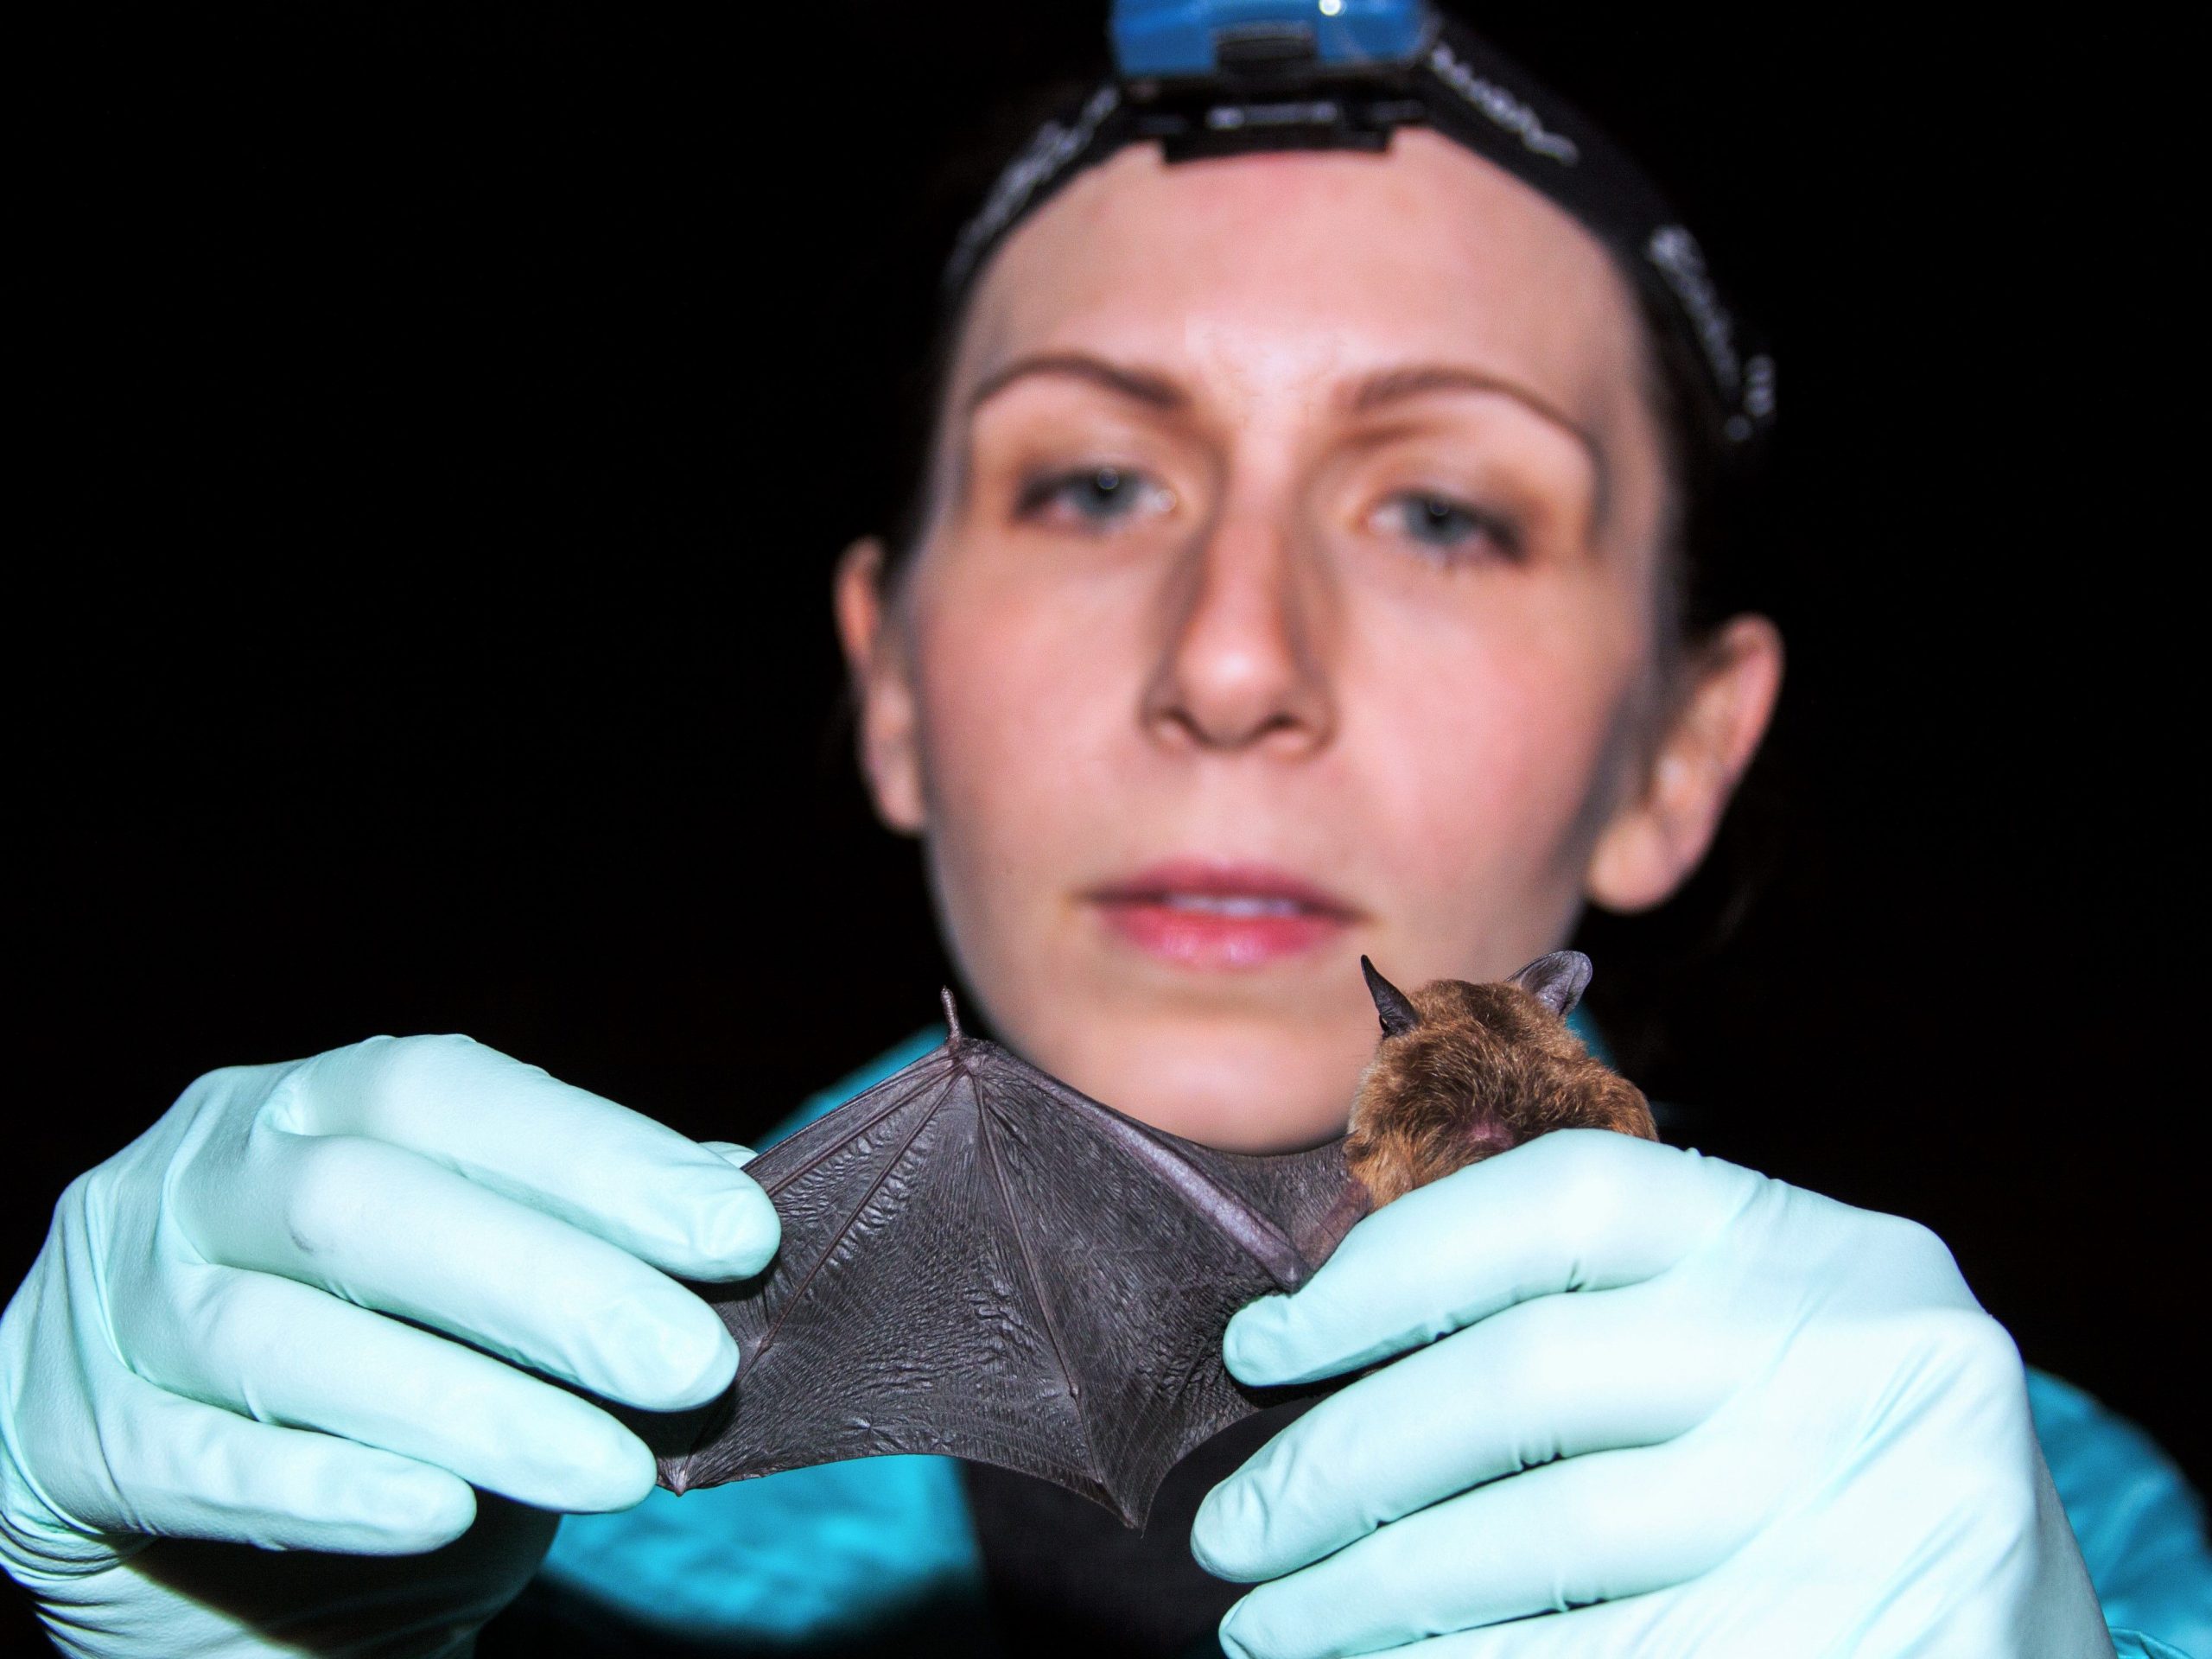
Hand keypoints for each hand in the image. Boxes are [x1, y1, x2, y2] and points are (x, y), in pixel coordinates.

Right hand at [1, 1034, 778, 1658]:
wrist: (194, 1527)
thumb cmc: (375, 1367)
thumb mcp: (485, 1287)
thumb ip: (590, 1235)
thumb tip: (737, 1195)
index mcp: (310, 1102)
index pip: (448, 1094)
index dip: (599, 1158)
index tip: (741, 1232)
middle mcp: (203, 1174)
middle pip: (371, 1208)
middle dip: (553, 1286)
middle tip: (695, 1365)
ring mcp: (124, 1300)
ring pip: (289, 1342)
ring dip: (471, 1410)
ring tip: (615, 1474)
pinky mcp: (68, 1436)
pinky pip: (199, 1463)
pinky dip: (331, 1490)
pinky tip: (446, 1516)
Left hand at [1191, 1130, 2111, 1656]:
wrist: (2002, 1644)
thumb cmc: (1816, 1488)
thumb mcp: (1736, 1362)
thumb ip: (1583, 1319)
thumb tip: (1319, 1336)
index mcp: (1807, 1243)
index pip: (1562, 1198)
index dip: (1390, 1264)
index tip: (1267, 1343)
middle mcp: (1855, 1341)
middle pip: (1527, 1376)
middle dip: (1342, 1461)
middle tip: (1232, 1530)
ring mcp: (1876, 1492)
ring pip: (1547, 1536)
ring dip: (1373, 1592)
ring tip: (1272, 1624)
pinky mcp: (1872, 1627)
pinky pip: (1602, 1655)